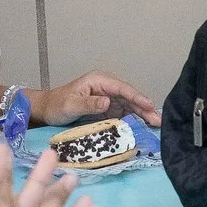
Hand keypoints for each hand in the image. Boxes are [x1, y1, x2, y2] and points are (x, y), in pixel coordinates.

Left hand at [35, 73, 161, 127]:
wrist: (47, 110)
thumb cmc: (57, 105)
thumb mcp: (71, 105)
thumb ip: (89, 103)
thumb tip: (108, 102)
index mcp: (99, 81)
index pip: (122, 88)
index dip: (137, 97)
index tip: (150, 106)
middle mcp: (106, 87)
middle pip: (130, 97)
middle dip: (145, 108)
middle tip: (158, 120)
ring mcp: (108, 97)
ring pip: (130, 105)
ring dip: (143, 114)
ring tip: (157, 124)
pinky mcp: (108, 108)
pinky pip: (124, 112)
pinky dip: (135, 119)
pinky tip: (144, 126)